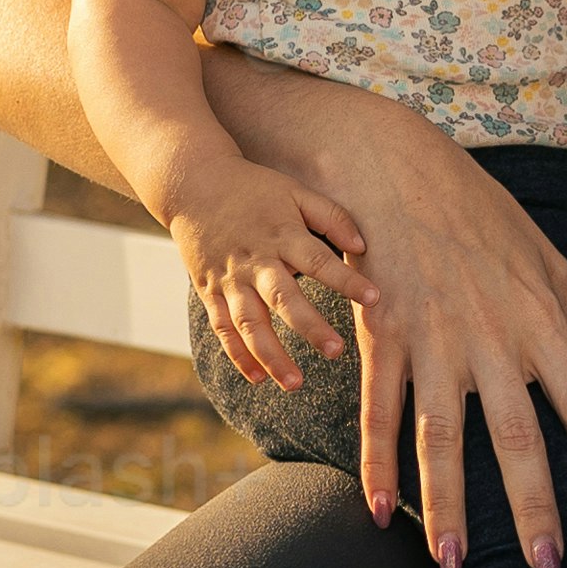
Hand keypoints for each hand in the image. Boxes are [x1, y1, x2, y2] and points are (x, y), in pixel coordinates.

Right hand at [174, 178, 368, 390]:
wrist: (192, 184)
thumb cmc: (253, 189)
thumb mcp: (295, 191)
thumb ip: (331, 216)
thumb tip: (363, 245)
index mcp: (281, 234)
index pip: (318, 260)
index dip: (346, 280)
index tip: (375, 299)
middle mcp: (255, 261)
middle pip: (282, 298)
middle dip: (309, 327)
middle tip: (336, 351)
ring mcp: (229, 280)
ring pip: (249, 323)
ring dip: (271, 354)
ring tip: (295, 382)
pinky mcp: (210, 292)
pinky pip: (223, 328)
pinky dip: (238, 355)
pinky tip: (259, 378)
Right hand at [202, 61, 566, 567]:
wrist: (393, 165)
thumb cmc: (480, 215)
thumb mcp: (551, 265)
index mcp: (543, 320)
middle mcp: (491, 338)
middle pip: (519, 436)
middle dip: (536, 507)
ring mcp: (432, 340)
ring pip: (443, 437)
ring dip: (448, 506)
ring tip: (454, 565)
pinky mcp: (381, 338)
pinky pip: (379, 413)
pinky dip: (377, 466)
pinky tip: (380, 514)